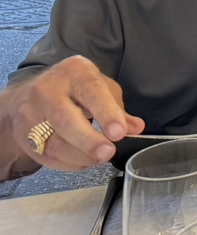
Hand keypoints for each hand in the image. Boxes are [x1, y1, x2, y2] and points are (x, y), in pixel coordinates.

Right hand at [1, 56, 144, 173]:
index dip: (106, 113)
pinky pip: (47, 156)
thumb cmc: (73, 90)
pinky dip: (69, 163)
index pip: (90, 90)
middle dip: (89, 140)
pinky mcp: (24, 135)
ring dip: (81, 156)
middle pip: (65, 118)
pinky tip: (83, 160)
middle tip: (108, 151)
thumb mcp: (100, 88)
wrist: (32, 95)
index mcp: (73, 71)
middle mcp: (47, 89)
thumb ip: (119, 109)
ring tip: (99, 158)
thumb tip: (135, 128)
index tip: (119, 132)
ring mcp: (31, 113)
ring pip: (54, 142)